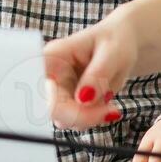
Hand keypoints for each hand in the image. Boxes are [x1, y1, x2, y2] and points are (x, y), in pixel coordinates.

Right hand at [42, 15, 138, 130]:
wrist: (121, 44)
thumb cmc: (115, 40)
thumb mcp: (112, 52)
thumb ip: (98, 74)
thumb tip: (83, 99)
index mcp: (52, 56)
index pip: (39, 84)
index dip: (52, 101)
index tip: (83, 102)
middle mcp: (49, 74)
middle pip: (52, 108)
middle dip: (82, 115)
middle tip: (110, 111)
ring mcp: (56, 91)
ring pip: (63, 119)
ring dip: (89, 118)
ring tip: (109, 103)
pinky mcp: (66, 103)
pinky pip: (74, 121)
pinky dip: (91, 119)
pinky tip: (104, 107)